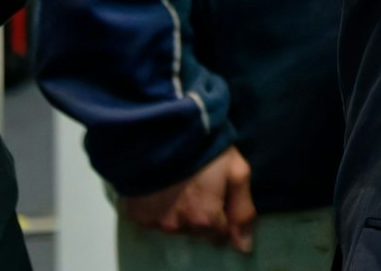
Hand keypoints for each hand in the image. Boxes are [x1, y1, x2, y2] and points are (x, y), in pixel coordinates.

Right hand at [121, 146, 255, 252]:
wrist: (161, 133)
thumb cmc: (205, 149)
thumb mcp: (236, 172)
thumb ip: (242, 211)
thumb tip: (244, 247)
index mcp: (204, 219)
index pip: (221, 235)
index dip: (224, 215)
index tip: (222, 195)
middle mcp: (177, 226)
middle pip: (197, 231)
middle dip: (203, 214)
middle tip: (202, 185)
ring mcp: (154, 222)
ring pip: (176, 225)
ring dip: (181, 211)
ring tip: (182, 183)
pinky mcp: (136, 213)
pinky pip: (154, 218)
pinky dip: (160, 207)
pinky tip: (164, 187)